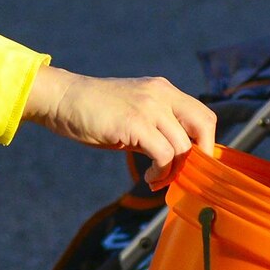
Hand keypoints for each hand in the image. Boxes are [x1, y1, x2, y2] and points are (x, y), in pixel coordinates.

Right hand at [23, 66, 214, 186]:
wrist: (62, 99)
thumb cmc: (94, 112)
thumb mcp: (134, 115)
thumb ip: (157, 130)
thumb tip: (179, 159)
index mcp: (164, 90)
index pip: (204, 115)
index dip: (206, 142)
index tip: (193, 163)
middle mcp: (161, 95)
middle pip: (204, 125)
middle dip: (201, 155)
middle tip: (185, 173)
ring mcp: (149, 107)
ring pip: (183, 145)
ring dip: (175, 169)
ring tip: (158, 178)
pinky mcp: (134, 123)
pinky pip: (164, 154)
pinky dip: (161, 171)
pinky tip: (149, 176)